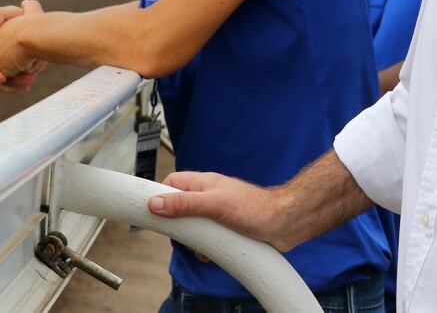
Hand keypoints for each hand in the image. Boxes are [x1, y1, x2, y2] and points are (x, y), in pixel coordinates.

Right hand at [151, 171, 296, 250]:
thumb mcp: (214, 204)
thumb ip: (184, 204)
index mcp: (204, 183)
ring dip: (192, 239)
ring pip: (192, 226)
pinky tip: (210, 254)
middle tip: (182, 235)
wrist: (284, 223)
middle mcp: (209, 196)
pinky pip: (206, 239)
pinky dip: (205, 248)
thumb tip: (155, 203)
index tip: (151, 211)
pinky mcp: (226, 229)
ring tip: (200, 245)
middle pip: (178, 207)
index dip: (160, 196)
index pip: (171, 184)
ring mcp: (217, 213)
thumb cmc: (255, 208)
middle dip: (176, 224)